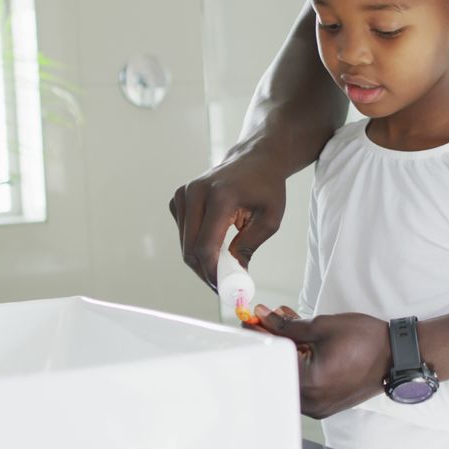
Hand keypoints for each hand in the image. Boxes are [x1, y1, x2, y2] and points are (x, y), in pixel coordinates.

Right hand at [169, 152, 285, 287]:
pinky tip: (215, 241)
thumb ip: (248, 247)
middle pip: (190, 248)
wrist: (255, 160)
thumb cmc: (266, 187)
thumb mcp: (269, 219)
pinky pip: (183, 233)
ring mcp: (184, 193)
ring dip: (201, 260)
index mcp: (220, 196)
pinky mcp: (179, 198)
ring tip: (224, 264)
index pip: (206, 245)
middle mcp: (196, 192)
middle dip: (205, 272)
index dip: (212, 272)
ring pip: (184, 243)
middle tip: (222, 285)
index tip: (224, 289)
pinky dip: (196, 245)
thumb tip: (234, 278)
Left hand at [254, 305, 391, 418]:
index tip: (251, 322)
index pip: (273, 359)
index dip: (260, 337)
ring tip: (288, 325)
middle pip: (279, 370)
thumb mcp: (323, 326)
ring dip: (287, 351)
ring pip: (291, 376)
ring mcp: (319, 406)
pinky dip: (299, 363)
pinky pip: (304, 384)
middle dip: (273, 342)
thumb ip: (288, 324)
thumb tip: (265, 318)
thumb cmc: (368, 341)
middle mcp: (312, 402)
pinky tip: (300, 342)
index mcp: (310, 384)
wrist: (397, 355)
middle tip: (268, 320)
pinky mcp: (326, 404)